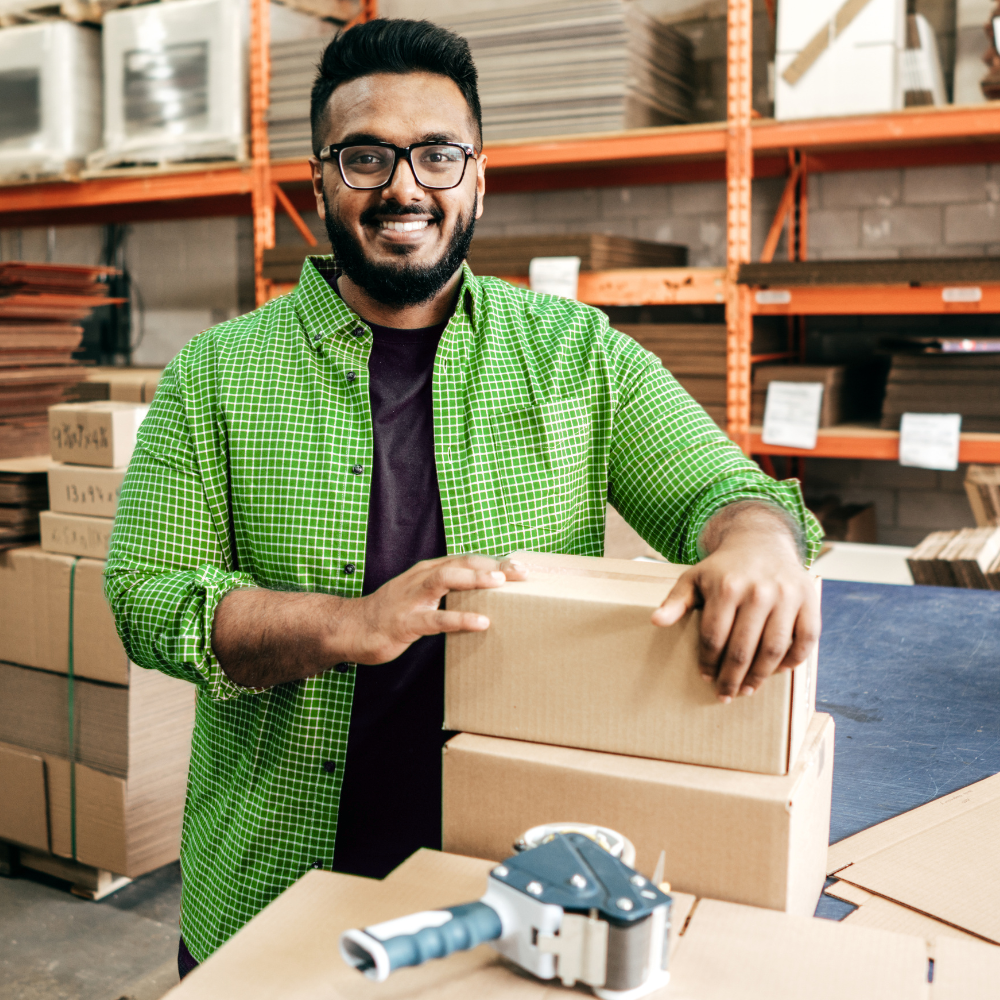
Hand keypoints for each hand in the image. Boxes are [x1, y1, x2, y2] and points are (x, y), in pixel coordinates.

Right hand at [345, 554, 527, 664]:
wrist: (352, 628)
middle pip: (461, 563)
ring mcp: (412, 599)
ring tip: (500, 584)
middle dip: (492, 565)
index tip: (521, 567)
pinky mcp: (406, 622)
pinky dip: (460, 618)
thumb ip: (448, 592)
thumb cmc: (392, 612)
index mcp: (428, 571)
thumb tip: (483, 597)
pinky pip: (436, 619)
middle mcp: (421, 578)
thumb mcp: (421, 595)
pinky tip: (481, 622)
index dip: (494, 561)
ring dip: (475, 579)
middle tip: (520, 572)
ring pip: (446, 580)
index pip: (466, 560)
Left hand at [650, 505, 819, 702]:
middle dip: (732, 678)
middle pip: (743, 648)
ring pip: (774, 649)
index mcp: (727, 587)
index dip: (709, 662)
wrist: (761, 541)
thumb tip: (656, 621)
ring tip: (748, 689)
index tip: (706, 677)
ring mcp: (787, 595)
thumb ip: (676, 601)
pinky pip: (806, 639)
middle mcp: (759, 591)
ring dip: (760, 676)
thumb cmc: (723, 568)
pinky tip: (778, 670)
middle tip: (726, 694)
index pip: (715, 637)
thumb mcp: (693, 578)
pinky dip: (793, 660)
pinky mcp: (809, 599)